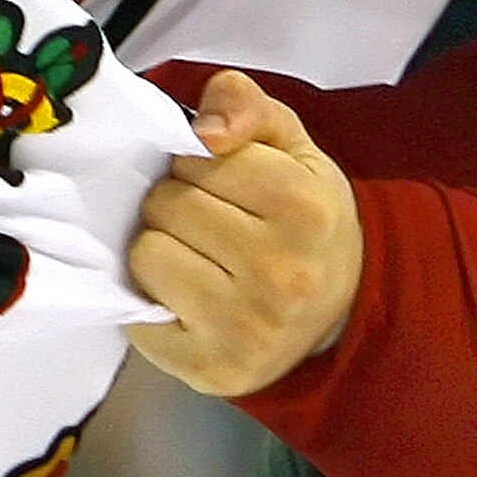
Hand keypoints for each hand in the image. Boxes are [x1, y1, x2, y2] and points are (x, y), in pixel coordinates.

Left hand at [126, 71, 361, 396]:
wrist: (339, 313)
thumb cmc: (304, 221)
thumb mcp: (292, 148)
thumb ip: (246, 107)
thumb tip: (204, 129)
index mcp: (304, 207)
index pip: (195, 158)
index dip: (197, 162)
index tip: (220, 181)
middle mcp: (281, 272)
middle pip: (166, 205)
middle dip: (176, 203)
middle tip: (208, 221)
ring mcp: (245, 327)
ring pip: (146, 254)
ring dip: (160, 248)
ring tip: (196, 257)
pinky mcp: (210, 369)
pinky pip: (137, 315)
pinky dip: (153, 299)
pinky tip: (186, 298)